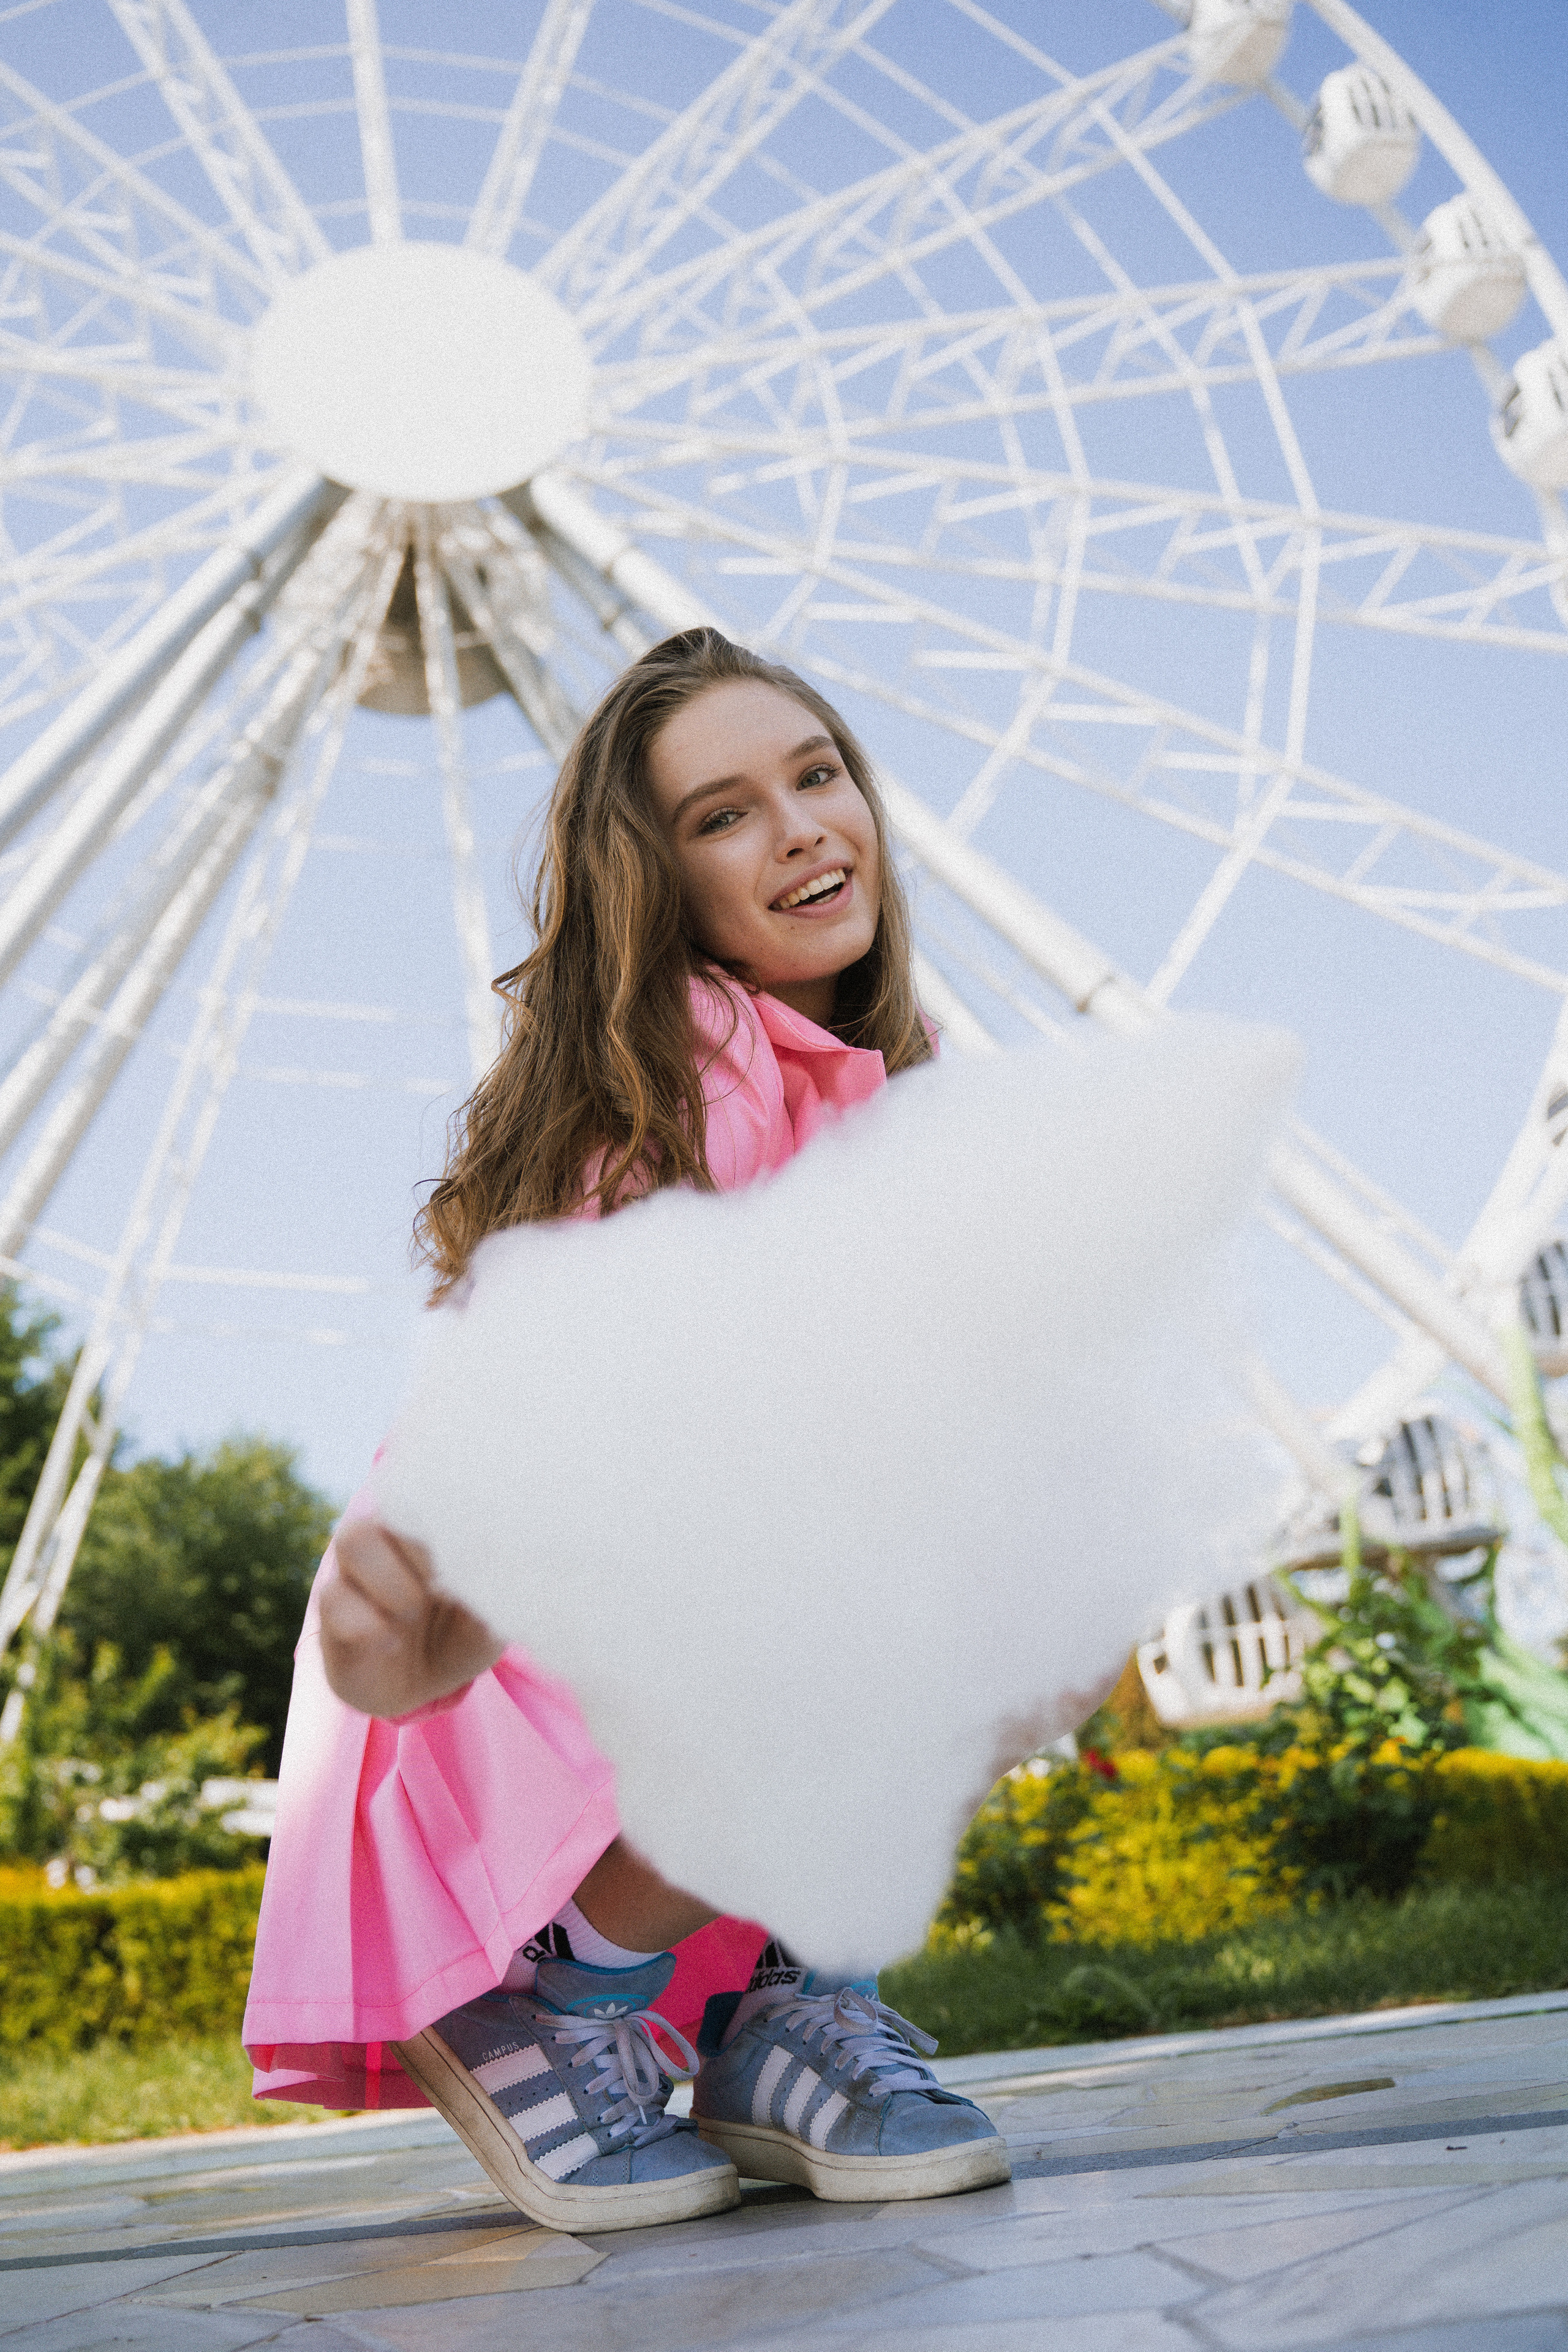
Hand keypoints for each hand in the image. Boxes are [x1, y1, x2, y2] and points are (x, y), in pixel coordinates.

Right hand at [319, 1520, 504, 1717]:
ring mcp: (354, 1570)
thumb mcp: (487, 1626)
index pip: (433, 1498)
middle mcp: (387, 1538)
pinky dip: (367, 1623)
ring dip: (391, 1581)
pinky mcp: (330, 1608)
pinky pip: (333, 1597)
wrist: (419, 1687)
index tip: (473, 1562)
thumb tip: (501, 1580)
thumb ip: (494, 1599)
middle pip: (392, 1511)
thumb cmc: (458, 1639)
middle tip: (444, 1593)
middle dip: (424, 1555)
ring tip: (412, 1614)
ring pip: (353, 1539)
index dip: (451, 1525)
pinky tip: (390, 1643)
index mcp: (430, 1532)